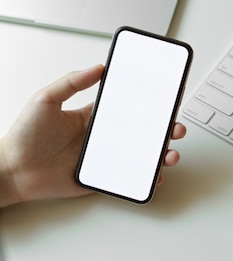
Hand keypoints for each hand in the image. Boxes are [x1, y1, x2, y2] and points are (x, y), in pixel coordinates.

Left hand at [0, 65, 185, 206]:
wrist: (12, 171)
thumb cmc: (24, 136)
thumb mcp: (46, 99)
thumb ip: (72, 82)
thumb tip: (98, 67)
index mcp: (92, 117)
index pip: (128, 108)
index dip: (148, 104)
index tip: (164, 99)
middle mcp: (103, 137)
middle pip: (142, 133)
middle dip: (164, 130)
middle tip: (174, 127)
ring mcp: (104, 159)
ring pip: (141, 156)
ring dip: (161, 154)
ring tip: (170, 153)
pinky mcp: (101, 179)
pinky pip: (129, 179)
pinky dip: (145, 179)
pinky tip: (155, 174)